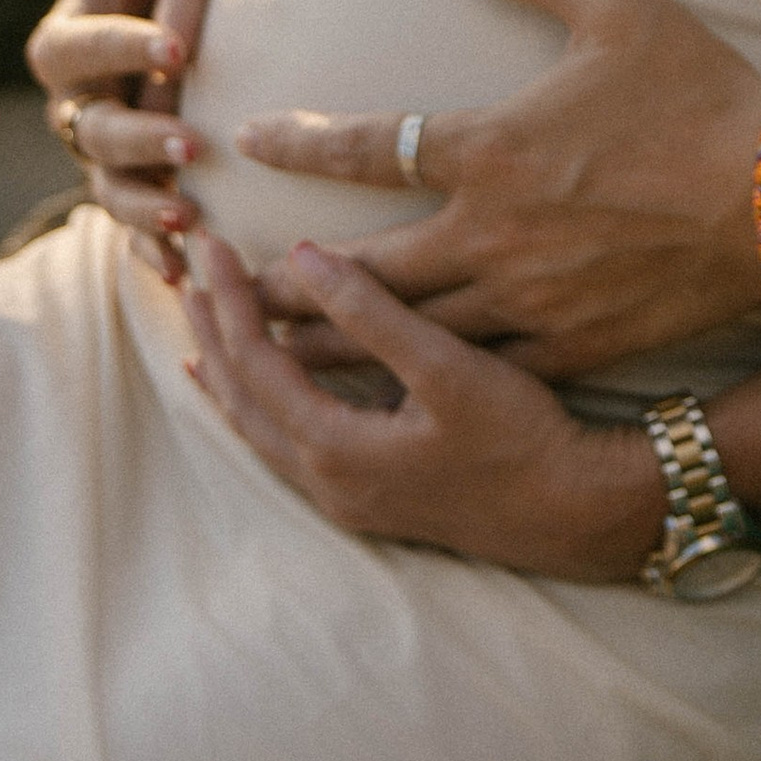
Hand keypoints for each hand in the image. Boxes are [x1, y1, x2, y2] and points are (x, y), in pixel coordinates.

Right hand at [24, 0, 401, 277]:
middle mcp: (94, 53)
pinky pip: (129, 212)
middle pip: (77, 92)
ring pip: (97, 164)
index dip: (126, 13)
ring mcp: (107, 115)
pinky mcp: (138, 168)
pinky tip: (188, 271)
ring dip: (135, 189)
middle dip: (127, 114)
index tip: (179, 33)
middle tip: (189, 132)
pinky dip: (150, 240)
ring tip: (187, 212)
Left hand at [179, 233, 665, 577]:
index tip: (210, 247)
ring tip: (200, 329)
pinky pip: (287, 447)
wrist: (573, 514)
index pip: (255, 364)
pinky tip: (267, 388)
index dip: (228, 300)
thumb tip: (300, 258)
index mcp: (336, 450)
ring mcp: (347, 499)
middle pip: (241, 402)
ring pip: (259, 431)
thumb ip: (371, 312)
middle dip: (211, 334)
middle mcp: (328, 484)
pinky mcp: (370, 498)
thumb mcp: (448, 365)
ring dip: (228, 375)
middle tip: (186, 274)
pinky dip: (261, 405)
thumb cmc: (520, 438)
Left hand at [235, 0, 760, 377]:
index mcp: (494, 151)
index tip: (247, 140)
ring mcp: (531, 302)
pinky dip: (427, 385)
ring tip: (278, 360)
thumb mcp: (618, 3)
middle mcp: (494, 235)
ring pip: (409, 336)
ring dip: (339, 345)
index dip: (301, 142)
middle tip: (227, 291)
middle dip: (288, 284)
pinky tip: (395, 398)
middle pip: (365, 270)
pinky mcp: (573, 347)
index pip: (369, 146)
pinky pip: (481, 373)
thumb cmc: (700, 93)